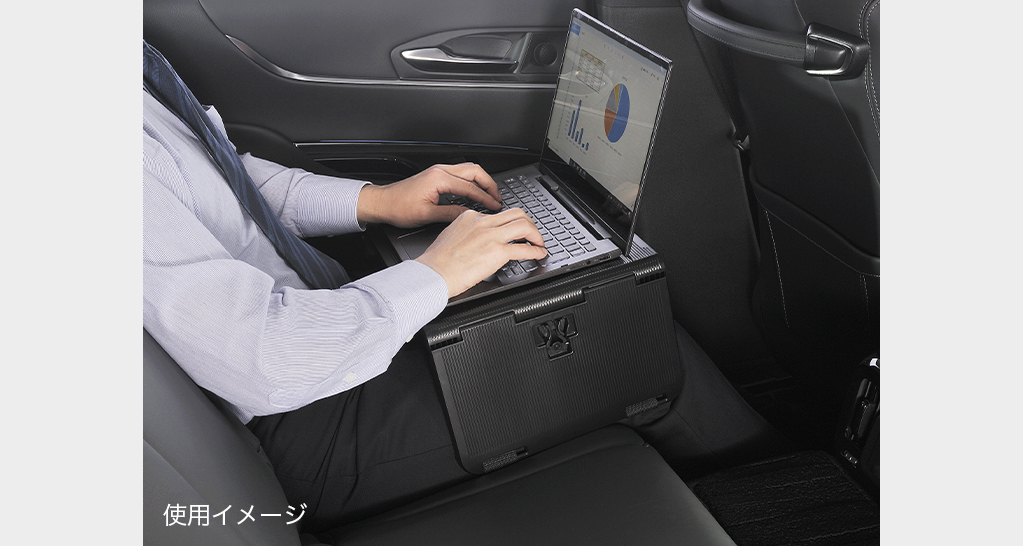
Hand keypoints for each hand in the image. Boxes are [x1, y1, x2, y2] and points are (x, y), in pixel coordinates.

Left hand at [357, 163, 501, 227]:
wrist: (382, 203)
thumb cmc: (398, 208)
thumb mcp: (427, 215)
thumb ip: (451, 214)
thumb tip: (470, 215)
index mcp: (439, 179)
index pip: (470, 187)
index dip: (485, 198)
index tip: (495, 206)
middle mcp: (440, 171)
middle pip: (474, 171)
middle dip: (489, 184)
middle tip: (497, 198)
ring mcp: (438, 171)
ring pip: (468, 170)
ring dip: (481, 181)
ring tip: (489, 194)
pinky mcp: (435, 175)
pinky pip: (460, 174)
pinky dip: (471, 181)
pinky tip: (474, 192)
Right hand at [415, 208, 547, 297]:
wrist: (433, 273)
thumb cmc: (438, 261)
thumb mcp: (451, 235)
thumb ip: (467, 232)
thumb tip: (479, 239)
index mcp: (470, 217)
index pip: (498, 214)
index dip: (510, 222)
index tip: (515, 230)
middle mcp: (482, 223)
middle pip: (516, 213)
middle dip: (529, 222)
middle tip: (532, 233)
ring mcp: (491, 236)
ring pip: (524, 225)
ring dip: (536, 234)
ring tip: (539, 242)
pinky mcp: (497, 252)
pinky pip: (524, 248)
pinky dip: (535, 251)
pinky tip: (538, 254)